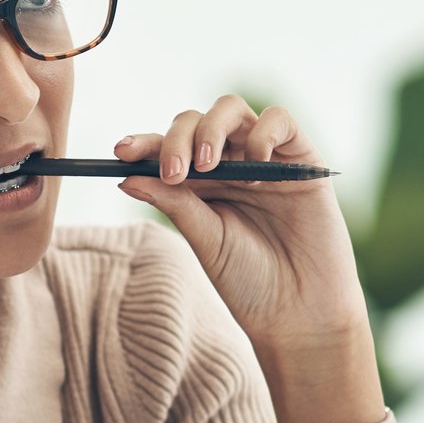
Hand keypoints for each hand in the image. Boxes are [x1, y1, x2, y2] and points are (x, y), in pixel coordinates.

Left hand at [115, 94, 371, 350]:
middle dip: (176, 139)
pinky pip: (280, 120)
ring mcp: (266, 158)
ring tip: (207, 165)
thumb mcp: (206, 240)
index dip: (144, 145)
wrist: (299, 312)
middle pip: (195, 122)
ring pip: (232, 110)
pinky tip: (256, 167)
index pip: (167, 150)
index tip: (121, 153)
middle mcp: (231, 164)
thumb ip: (175, 204)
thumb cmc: (250, 282)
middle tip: (173, 172)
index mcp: (201, 184)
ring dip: (211, 129)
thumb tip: (126, 176)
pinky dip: (262, 133)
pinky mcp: (302, 159)